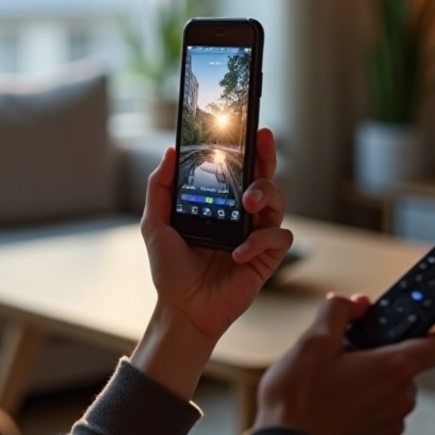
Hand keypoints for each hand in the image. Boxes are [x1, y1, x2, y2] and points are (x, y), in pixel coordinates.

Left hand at [140, 128, 293, 345]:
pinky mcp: (266, 259)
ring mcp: (256, 235)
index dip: (248, 147)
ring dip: (266, 194)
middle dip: (267, 156)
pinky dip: (260, 240)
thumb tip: (170, 152)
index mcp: (220, 203)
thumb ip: (159, 187)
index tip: (251, 126)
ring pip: (279, 202)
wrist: (181, 308)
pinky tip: (238, 251)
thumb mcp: (155, 223)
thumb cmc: (170, 268)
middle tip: (262, 141)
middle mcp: (242, 215)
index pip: (239, 168)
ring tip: (248, 202)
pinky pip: (278, 239)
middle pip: (265, 177)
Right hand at [252, 293, 434, 434]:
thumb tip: (358, 304)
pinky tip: (328, 396)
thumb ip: (339, 312)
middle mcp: (400, 398)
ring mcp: (389, 421)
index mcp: (394, 369)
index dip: (427, 328)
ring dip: (366, 374)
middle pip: (404, 362)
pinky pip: (376, 406)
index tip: (404, 323)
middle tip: (341, 348)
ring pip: (387, 385)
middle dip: (376, 350)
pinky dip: (359, 396)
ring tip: (328, 375)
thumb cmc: (299, 399)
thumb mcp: (313, 340)